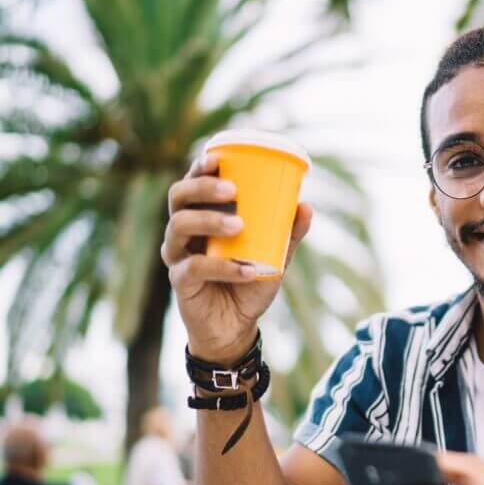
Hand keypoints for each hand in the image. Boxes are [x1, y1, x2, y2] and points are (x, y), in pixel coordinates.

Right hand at [162, 152, 312, 362]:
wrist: (237, 326)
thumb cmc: (250, 283)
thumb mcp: (274, 255)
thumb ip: (287, 232)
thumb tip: (305, 205)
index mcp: (202, 216)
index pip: (192, 184)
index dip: (199, 168)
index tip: (218, 158)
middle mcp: (183, 232)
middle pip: (177, 198)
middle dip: (201, 187)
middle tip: (232, 190)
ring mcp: (178, 256)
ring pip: (179, 227)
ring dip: (209, 220)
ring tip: (239, 225)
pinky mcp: (181, 282)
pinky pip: (195, 268)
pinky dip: (223, 267)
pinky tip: (248, 270)